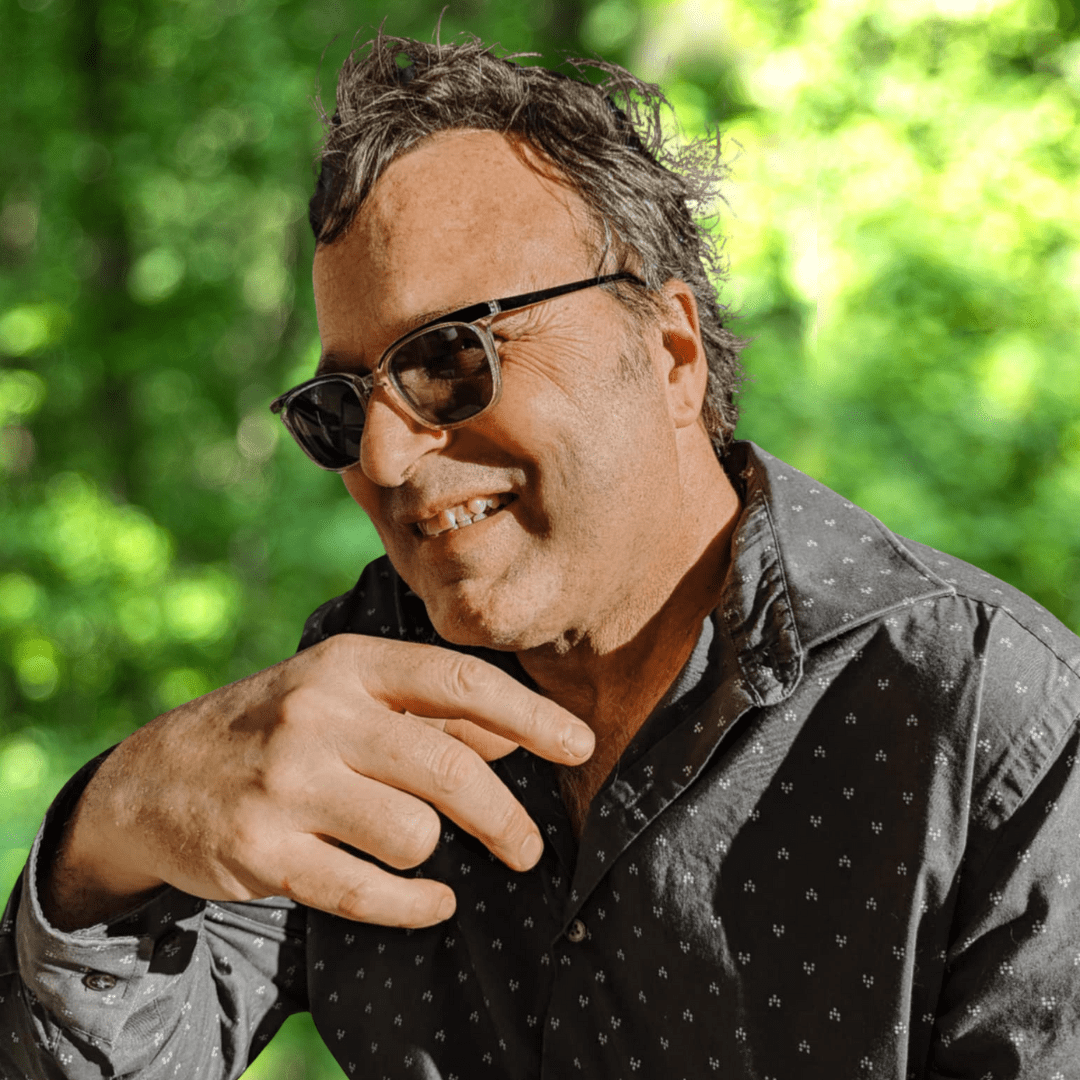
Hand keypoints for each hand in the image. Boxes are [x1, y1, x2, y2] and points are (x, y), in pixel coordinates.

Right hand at [42, 635, 593, 929]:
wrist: (156, 777)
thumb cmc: (277, 726)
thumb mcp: (343, 693)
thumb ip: (428, 710)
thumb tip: (519, 735)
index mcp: (348, 666)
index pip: (460, 681)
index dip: (530, 716)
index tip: (580, 746)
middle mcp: (318, 716)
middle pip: (448, 768)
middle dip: (505, 817)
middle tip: (529, 847)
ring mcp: (287, 785)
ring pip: (414, 833)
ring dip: (434, 851)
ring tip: (423, 849)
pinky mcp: (263, 852)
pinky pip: (369, 892)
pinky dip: (416, 904)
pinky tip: (434, 900)